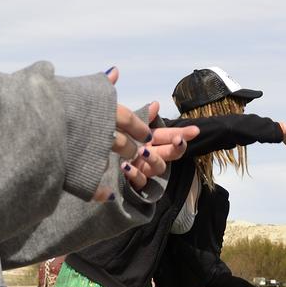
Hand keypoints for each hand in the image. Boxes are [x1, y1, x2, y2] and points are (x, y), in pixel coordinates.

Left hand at [95, 70, 197, 200]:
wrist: (90, 159)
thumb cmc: (111, 140)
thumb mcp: (126, 126)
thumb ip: (142, 116)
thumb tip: (155, 103)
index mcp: (150, 141)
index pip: (171, 136)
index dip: (183, 133)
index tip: (194, 130)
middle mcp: (149, 155)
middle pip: (170, 152)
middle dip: (177, 147)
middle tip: (179, 141)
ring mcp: (143, 169)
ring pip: (158, 168)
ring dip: (154, 159)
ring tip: (143, 152)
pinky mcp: (132, 183)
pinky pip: (139, 181)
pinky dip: (134, 174)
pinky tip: (127, 166)